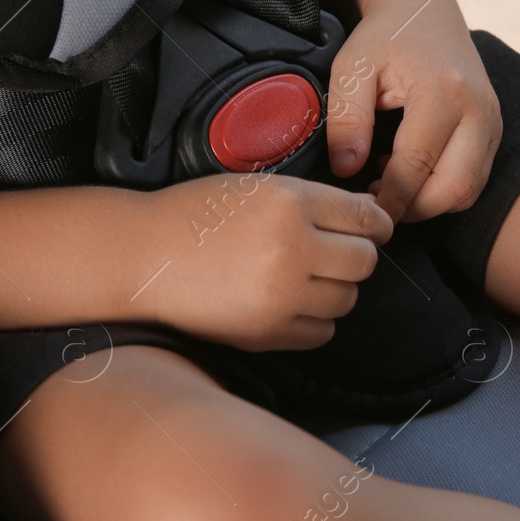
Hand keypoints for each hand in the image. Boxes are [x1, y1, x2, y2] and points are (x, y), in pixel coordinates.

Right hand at [135, 173, 392, 351]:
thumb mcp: (255, 188)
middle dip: (354, 255)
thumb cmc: (195, 215)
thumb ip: (311, 201)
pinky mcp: (267, 332)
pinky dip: (313, 319)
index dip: (375, 223)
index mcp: (289, 204)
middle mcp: (291, 249)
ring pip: (347, 298)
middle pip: (364, 261)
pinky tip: (288, 302)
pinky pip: (322, 331)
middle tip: (332, 251)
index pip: (364, 217)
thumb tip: (367, 217)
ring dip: (333, 288)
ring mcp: (281, 296)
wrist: (143, 255)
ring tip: (300, 276)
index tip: (373, 228)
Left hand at [326, 0, 500, 223]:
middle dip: (413, 208)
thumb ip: (348, 119)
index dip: (388, 198)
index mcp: (444, 92)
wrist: (423, 7)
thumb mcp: (353, 67)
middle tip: (375, 201)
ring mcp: (492, 121)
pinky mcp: (494, 129)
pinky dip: (442, 188)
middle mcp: (479, 110)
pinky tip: (411, 169)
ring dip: (429, 201)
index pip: (417, 167)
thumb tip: (347, 170)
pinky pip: (474, 178)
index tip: (361, 205)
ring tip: (389, 179)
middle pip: (454, 189)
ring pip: (468, 190)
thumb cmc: (386, 35)